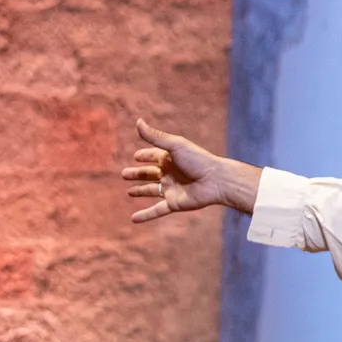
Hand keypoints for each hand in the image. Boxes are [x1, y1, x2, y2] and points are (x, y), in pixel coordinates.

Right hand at [123, 119, 259, 220]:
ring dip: (140, 191)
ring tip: (129, 192)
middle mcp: (169, 173)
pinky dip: (145, 215)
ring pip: (151, 190)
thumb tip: (138, 121)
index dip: (144, 156)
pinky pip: (156, 210)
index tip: (136, 156)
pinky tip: (133, 219)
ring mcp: (171, 189)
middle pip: (148, 174)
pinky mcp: (174, 203)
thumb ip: (155, 136)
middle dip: (137, 174)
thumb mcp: (175, 146)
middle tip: (124, 174)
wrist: (217, 180)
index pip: (152, 156)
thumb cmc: (197, 160)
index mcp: (169, 159)